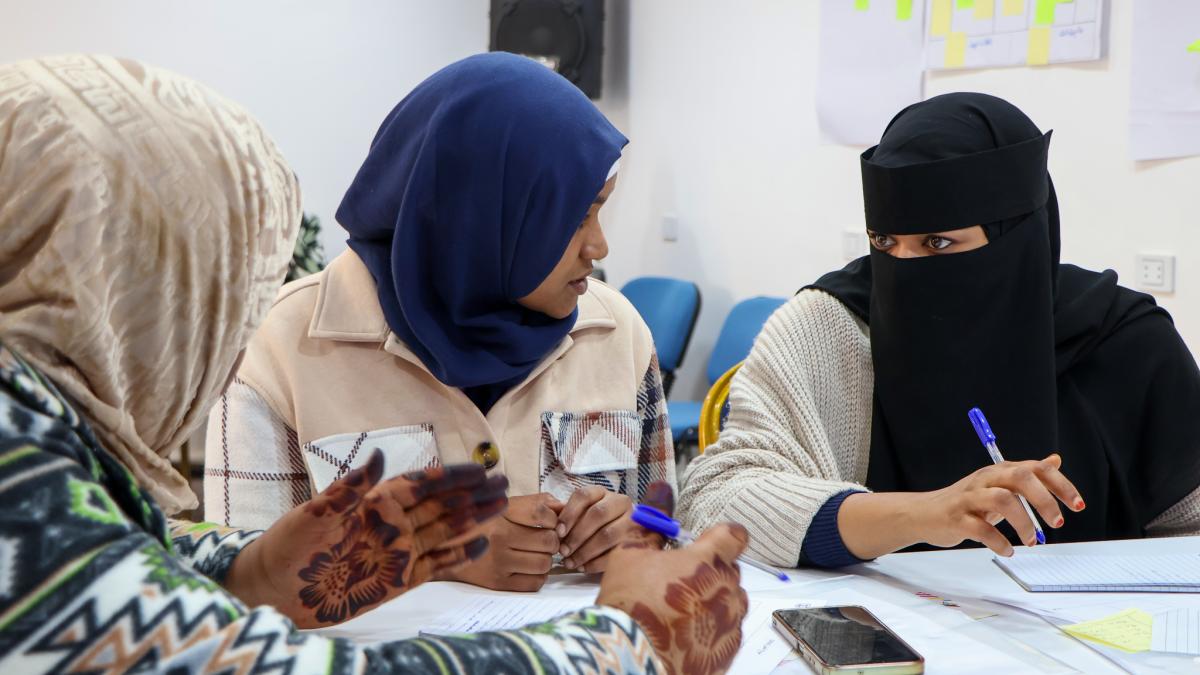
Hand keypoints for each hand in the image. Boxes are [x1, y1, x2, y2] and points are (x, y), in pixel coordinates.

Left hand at [226, 449, 506, 627]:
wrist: (274, 591)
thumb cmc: (288, 547)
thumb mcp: (315, 513)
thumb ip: (349, 488)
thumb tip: (377, 454)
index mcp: (376, 503)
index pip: (422, 484)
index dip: (451, 475)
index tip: (479, 468)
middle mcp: (393, 524)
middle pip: (442, 504)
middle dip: (473, 493)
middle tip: (503, 481)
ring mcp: (399, 552)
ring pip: (446, 530)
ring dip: (474, 518)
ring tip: (502, 504)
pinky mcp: (399, 581)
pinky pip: (437, 564)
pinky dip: (460, 554)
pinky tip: (482, 542)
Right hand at [437, 492, 562, 591]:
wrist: (443, 550)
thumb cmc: (480, 525)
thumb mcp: (502, 506)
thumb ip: (534, 503)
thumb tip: (563, 506)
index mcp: (500, 512)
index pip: (543, 513)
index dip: (554, 518)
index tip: (550, 522)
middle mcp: (499, 536)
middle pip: (549, 541)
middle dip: (552, 541)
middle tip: (544, 542)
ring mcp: (498, 562)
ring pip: (544, 564)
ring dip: (545, 560)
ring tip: (535, 555)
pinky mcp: (497, 583)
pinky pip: (534, 583)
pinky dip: (537, 577)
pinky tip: (527, 569)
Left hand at [556, 484, 667, 572]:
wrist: (625, 533)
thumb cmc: (595, 524)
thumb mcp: (582, 514)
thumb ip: (569, 517)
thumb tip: (555, 529)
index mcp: (602, 492)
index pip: (583, 496)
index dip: (569, 514)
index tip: (558, 532)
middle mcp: (619, 502)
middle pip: (597, 515)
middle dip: (577, 535)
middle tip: (563, 551)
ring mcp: (631, 521)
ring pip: (607, 535)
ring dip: (585, 551)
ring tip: (571, 562)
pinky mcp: (637, 541)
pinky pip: (615, 553)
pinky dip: (596, 563)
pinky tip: (583, 568)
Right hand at [596, 523, 750, 674]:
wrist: (630, 655)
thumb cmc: (630, 603)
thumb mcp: (630, 554)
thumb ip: (651, 530)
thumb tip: (659, 506)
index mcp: (708, 560)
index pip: (735, 536)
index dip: (723, 537)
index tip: (711, 542)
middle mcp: (726, 590)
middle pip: (729, 571)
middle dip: (709, 572)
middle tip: (680, 581)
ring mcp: (730, 623)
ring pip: (730, 603)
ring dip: (712, 602)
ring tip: (680, 612)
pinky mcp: (727, 651)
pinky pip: (726, 633)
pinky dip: (711, 630)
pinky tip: (685, 634)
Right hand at [914, 453, 1085, 555]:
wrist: (925, 514)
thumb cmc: (967, 502)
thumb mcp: (999, 486)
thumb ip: (1027, 475)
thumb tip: (1054, 460)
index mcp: (999, 471)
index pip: (1036, 469)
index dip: (1061, 485)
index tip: (1078, 505)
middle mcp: (985, 480)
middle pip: (1019, 478)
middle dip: (1044, 500)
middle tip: (1057, 523)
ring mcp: (969, 497)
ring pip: (1002, 500)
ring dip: (1023, 523)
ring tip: (1031, 542)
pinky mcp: (956, 518)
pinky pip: (981, 529)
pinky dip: (999, 542)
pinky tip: (1007, 550)